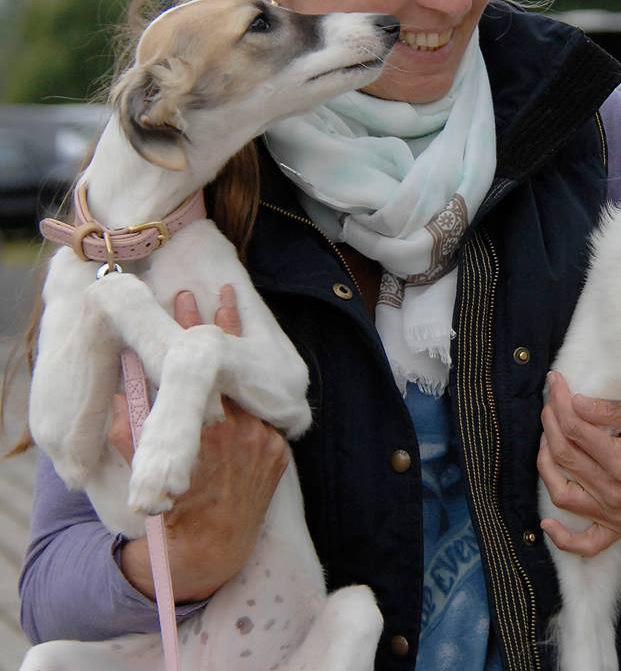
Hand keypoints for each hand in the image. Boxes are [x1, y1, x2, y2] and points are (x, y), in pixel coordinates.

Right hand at [111, 286, 289, 601]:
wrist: (211, 549)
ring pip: (251, 387)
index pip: (198, 370)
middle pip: (231, 369)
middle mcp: (241, 431)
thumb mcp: (141, 467)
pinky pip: (266, 413)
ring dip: (241, 356)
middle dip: (221, 329)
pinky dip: (254, 395)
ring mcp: (266, 441)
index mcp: (205, 430)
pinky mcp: (280, 451)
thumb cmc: (171, 507)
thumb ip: (128, 428)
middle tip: (216, 293)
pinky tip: (248, 369)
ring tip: (233, 312)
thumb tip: (118, 388)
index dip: (189, 332)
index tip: (184, 301)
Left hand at [538, 371, 620, 556]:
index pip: (575, 428)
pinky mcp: (616, 529)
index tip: (555, 383)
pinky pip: (585, 544)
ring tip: (546, 440)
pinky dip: (563, 538)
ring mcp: (613, 514)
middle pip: (563, 454)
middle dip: (550, 423)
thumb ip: (610, 410)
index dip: (559, 402)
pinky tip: (548, 524)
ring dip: (545, 464)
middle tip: (550, 404)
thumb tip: (576, 402)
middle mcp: (614, 491)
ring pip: (561, 493)